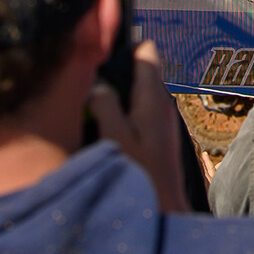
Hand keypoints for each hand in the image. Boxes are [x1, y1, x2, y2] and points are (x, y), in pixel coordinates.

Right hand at [90, 41, 192, 212]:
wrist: (165, 207)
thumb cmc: (140, 173)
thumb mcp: (115, 136)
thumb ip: (105, 105)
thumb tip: (96, 83)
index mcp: (153, 96)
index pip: (146, 51)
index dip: (125, 45)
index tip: (101, 47)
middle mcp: (162, 102)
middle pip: (140, 70)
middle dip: (117, 69)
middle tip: (89, 75)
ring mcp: (162, 119)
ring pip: (138, 92)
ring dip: (119, 92)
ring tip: (92, 98)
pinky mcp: (159, 135)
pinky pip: (139, 110)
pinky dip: (124, 110)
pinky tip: (105, 122)